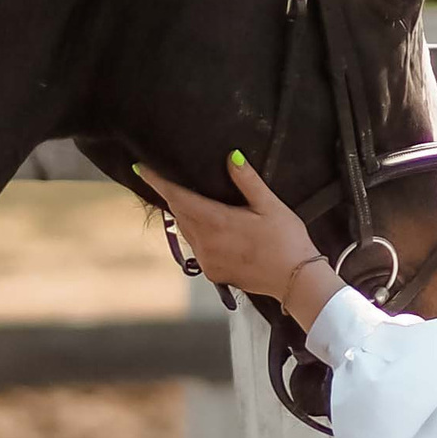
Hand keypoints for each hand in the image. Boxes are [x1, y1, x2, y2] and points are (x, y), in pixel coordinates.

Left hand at [135, 152, 339, 327]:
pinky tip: (210, 228)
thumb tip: (231, 156)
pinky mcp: (213, 273)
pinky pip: (197, 248)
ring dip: (185, 215)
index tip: (140, 169)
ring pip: (186, 231)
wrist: (296, 281)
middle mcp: (205, 243)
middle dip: (172, 196)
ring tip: (189, 200)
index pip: (177, 198)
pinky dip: (197, 235)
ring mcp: (207, 260)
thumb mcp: (270, 205)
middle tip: (167, 179)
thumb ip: (247, 180)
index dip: (158, 182)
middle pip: (179, 214)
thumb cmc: (287, 240)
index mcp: (216, 222)